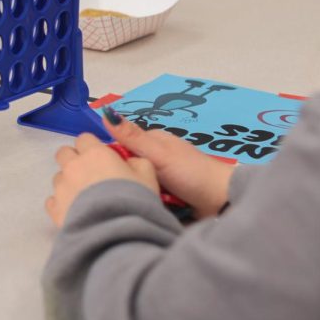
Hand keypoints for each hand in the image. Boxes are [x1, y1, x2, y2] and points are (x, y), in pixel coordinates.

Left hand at [45, 133, 159, 226]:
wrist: (116, 231)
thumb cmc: (134, 200)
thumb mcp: (147, 176)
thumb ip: (137, 162)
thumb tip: (129, 161)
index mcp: (95, 154)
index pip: (85, 138)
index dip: (93, 147)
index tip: (102, 159)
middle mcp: (73, 166)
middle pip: (64, 153)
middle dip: (74, 160)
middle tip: (90, 175)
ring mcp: (60, 187)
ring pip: (58, 177)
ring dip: (68, 183)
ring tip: (85, 199)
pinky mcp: (54, 208)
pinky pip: (52, 200)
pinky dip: (61, 204)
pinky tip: (75, 212)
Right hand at [102, 111, 234, 218]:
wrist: (221, 202)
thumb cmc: (190, 173)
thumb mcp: (158, 154)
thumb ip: (132, 137)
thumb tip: (105, 112)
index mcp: (151, 141)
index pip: (118, 145)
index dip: (107, 157)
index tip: (97, 172)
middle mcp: (154, 156)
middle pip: (126, 165)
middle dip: (121, 177)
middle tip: (110, 191)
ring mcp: (161, 176)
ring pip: (135, 181)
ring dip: (133, 190)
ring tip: (121, 202)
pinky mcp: (166, 195)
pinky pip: (146, 194)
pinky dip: (143, 200)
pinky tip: (135, 208)